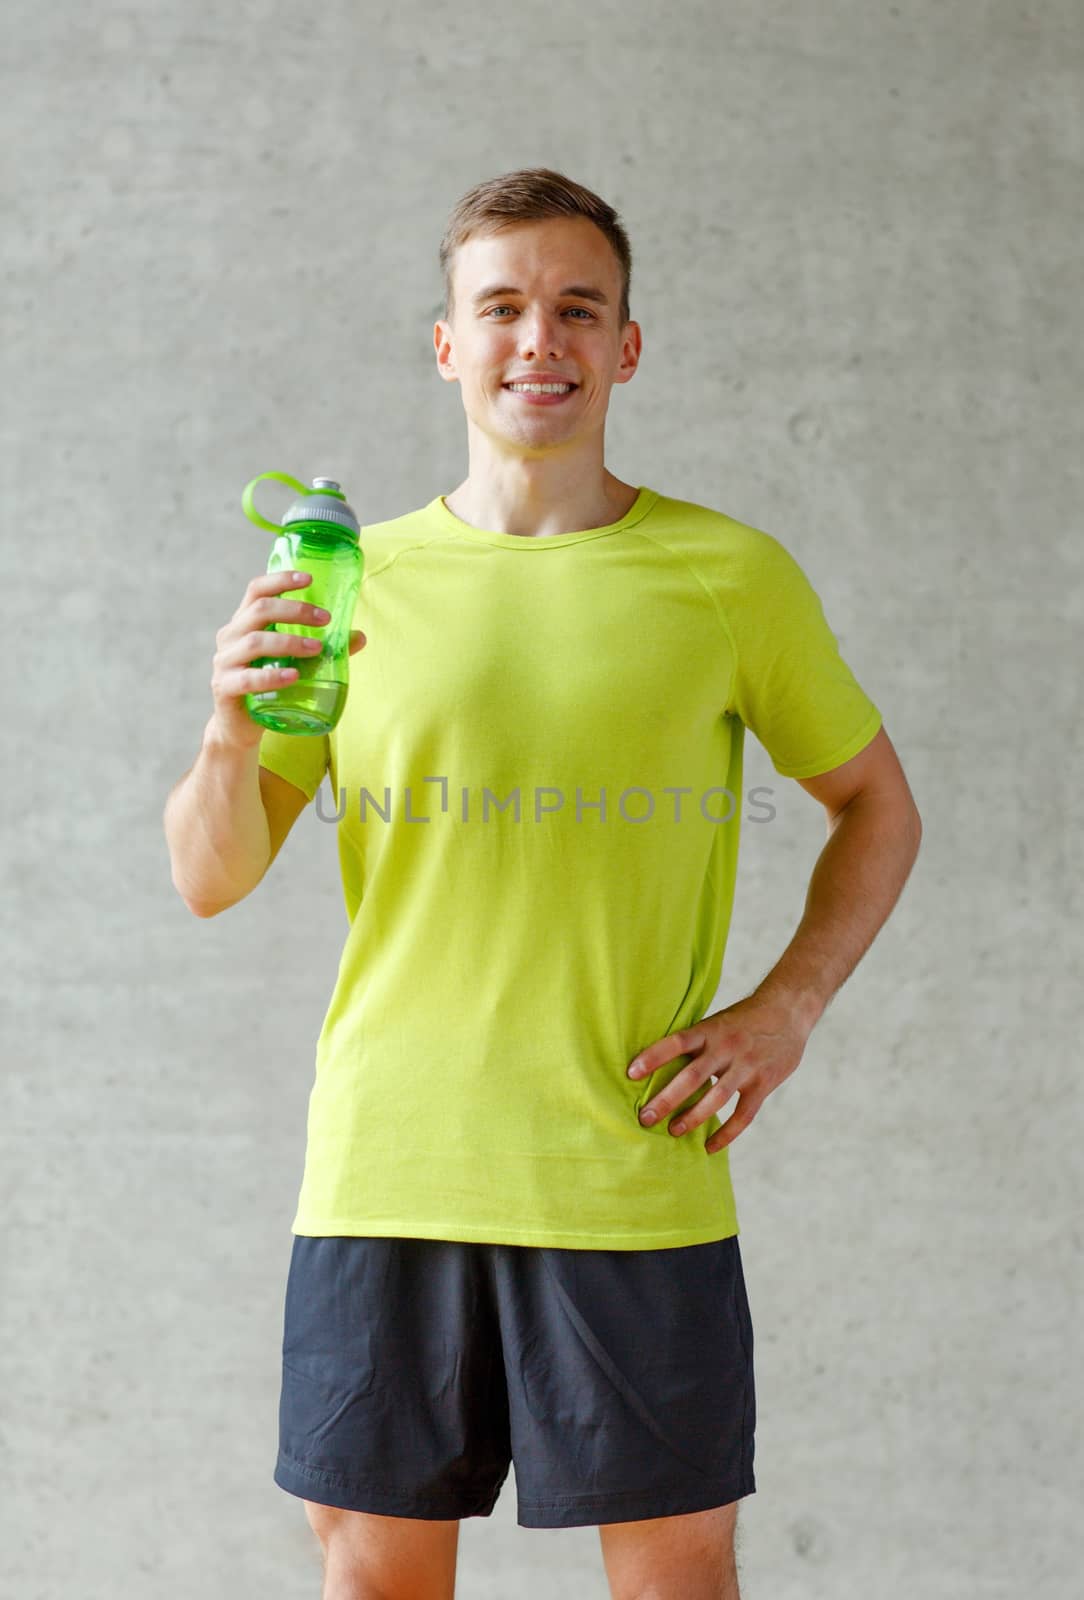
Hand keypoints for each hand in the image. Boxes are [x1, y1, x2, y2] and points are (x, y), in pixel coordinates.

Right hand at [209, 569, 366, 749]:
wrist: (240, 727)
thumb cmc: (268, 687)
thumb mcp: (293, 662)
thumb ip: (322, 648)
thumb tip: (360, 636)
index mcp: (243, 623)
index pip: (256, 591)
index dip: (280, 579)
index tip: (309, 578)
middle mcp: (230, 637)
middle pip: (259, 611)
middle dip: (295, 610)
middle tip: (325, 619)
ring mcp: (224, 662)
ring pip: (254, 642)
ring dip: (289, 642)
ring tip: (317, 648)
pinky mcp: (225, 688)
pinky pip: (248, 679)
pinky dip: (272, 677)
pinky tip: (294, 677)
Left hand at [626, 993, 815, 1153]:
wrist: (788, 1011)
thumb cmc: (744, 1019)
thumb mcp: (717, 1022)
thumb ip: (696, 1043)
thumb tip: (659, 1064)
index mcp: (710, 1030)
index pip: (676, 1043)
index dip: (653, 1057)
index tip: (631, 1073)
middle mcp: (726, 1048)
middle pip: (692, 1076)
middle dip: (666, 1099)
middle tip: (645, 1118)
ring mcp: (746, 1066)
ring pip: (716, 1097)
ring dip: (693, 1117)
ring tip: (673, 1131)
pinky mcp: (763, 1084)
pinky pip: (743, 1114)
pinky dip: (726, 1133)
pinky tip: (710, 1147)